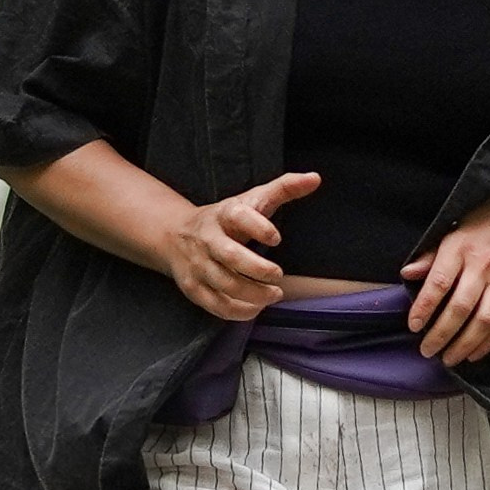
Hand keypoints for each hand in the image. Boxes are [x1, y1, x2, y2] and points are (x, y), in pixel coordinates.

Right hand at [163, 171, 319, 321]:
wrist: (174, 235)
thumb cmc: (225, 219)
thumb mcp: (252, 199)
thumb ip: (284, 188)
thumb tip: (315, 178)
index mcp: (223, 214)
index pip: (238, 216)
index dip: (258, 227)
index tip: (277, 238)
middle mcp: (207, 239)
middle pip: (231, 256)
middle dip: (258, 269)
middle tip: (279, 275)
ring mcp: (198, 265)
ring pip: (225, 285)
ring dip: (254, 294)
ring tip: (275, 294)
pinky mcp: (193, 288)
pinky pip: (217, 305)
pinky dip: (240, 311)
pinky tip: (257, 306)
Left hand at [402, 185, 489, 365]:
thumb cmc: (486, 222)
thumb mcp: (454, 230)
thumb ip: (431, 256)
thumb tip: (406, 274)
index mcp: (461, 247)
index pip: (439, 282)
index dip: (424, 307)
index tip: (413, 325)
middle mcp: (483, 265)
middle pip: (461, 307)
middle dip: (441, 334)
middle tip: (426, 351)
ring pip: (484, 320)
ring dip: (465, 344)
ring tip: (449, 359)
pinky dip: (489, 342)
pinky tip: (474, 353)